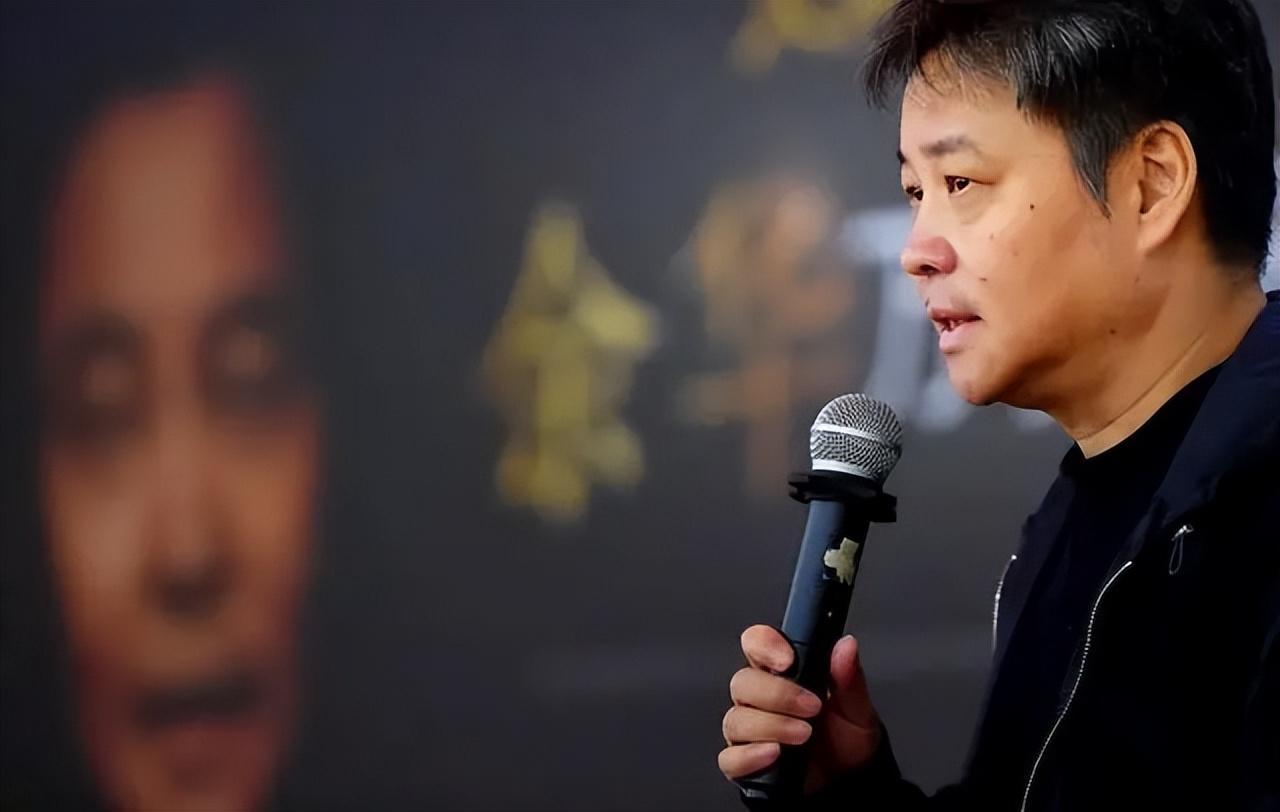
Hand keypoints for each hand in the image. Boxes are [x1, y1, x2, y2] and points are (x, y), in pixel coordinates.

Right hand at [718, 626, 881, 795]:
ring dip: (771, 726)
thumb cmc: (847, 738)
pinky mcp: (744, 763)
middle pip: (743, 682)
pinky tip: (774, 754)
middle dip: (777, 694)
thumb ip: (849, 677)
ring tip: (804, 735)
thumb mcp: (856, 707)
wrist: (849, 783)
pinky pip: (730, 758)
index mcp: (782, 673)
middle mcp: (759, 699)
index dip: (764, 645)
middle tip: (811, 707)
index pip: (756, 644)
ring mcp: (749, 731)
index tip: (788, 660)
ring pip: (736, 719)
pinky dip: (750, 756)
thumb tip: (846, 646)